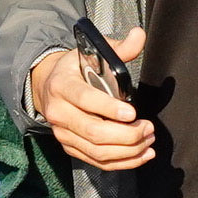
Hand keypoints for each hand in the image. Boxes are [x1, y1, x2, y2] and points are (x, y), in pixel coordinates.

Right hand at [28, 29, 154, 169]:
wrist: (49, 86)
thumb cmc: (75, 69)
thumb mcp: (92, 53)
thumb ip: (118, 48)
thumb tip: (139, 35)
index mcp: (62, 85)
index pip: (85, 99)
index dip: (108, 108)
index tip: (132, 113)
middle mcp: (59, 112)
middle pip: (93, 131)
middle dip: (126, 134)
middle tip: (148, 128)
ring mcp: (63, 133)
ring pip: (97, 151)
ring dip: (127, 150)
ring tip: (148, 141)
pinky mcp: (70, 147)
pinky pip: (97, 162)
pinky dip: (122, 162)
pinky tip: (141, 154)